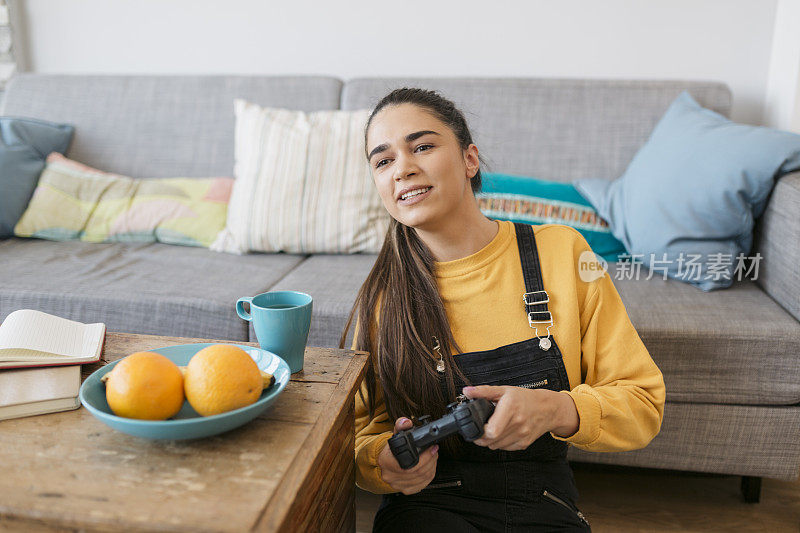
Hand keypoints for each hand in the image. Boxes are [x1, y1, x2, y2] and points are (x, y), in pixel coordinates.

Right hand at [377, 417, 438, 494]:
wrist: (385, 462)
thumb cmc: (392, 449)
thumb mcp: (395, 434)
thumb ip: (401, 425)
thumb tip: (406, 422)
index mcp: (386, 461)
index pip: (411, 463)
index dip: (426, 456)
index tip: (433, 447)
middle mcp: (390, 476)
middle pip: (419, 471)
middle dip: (432, 459)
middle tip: (435, 450)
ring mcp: (398, 485)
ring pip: (422, 478)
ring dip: (432, 466)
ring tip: (433, 457)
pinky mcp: (405, 490)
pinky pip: (422, 484)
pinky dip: (430, 475)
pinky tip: (430, 467)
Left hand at [462, 385, 578, 449]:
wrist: (547, 408)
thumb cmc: (525, 398)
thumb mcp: (503, 390)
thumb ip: (483, 391)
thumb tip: (467, 391)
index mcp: (511, 409)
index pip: (491, 431)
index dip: (480, 431)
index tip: (476, 426)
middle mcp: (518, 424)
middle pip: (491, 441)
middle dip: (481, 437)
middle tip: (480, 429)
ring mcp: (522, 435)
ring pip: (496, 446)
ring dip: (490, 441)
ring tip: (492, 429)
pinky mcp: (524, 443)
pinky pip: (505, 448)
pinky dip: (500, 443)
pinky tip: (502, 433)